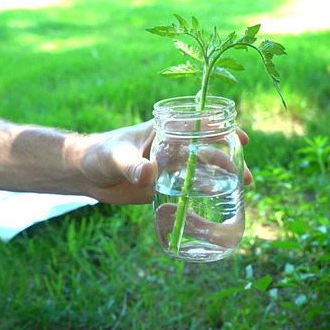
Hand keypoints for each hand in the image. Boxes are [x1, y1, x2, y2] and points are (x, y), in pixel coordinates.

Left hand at [80, 121, 252, 204]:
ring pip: (202, 171)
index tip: (241, 137)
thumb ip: (130, 164)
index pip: (199, 125)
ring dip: (222, 178)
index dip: (222, 129)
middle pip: (207, 151)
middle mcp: (171, 149)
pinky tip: (220, 204)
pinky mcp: (163, 187)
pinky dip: (206, 195)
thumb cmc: (98, 154)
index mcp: (163, 132)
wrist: (84, 173)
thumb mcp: (114, 156)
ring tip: (242, 189)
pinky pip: (189, 190)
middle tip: (245, 176)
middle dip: (229, 160)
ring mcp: (169, 169)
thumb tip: (148, 174)